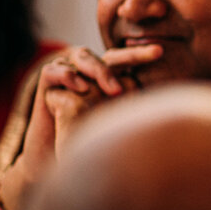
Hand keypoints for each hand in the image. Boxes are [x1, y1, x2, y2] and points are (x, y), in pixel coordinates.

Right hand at [0, 45, 161, 209]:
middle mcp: (88, 72)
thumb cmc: (89, 140)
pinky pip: (53, 70)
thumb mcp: (116, 124)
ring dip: (100, 69)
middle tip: (154, 55)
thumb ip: (133, 110)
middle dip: (132, 54)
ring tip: (113, 89)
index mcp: (108, 78)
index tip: (163, 52)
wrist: (55, 157)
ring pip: (82, 56)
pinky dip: (67, 75)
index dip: (142, 56)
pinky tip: (80, 87)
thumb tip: (164, 106)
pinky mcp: (46, 84)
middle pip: (109, 54)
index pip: (127, 62)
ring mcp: (67, 75)